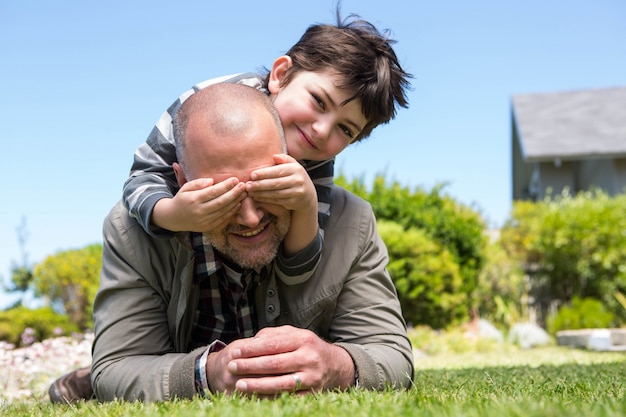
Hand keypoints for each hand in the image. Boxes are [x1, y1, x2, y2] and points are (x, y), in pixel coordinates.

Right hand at [152, 177, 246, 231]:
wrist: (174, 218)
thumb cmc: (182, 199)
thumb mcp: (186, 187)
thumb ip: (198, 183)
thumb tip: (212, 181)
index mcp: (194, 200)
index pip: (213, 192)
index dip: (225, 186)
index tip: (235, 179)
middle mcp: (199, 211)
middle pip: (221, 202)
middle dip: (234, 193)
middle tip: (244, 186)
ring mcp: (204, 221)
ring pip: (224, 211)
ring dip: (236, 202)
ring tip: (244, 193)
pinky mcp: (208, 227)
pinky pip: (223, 219)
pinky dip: (232, 211)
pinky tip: (238, 204)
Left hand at [208, 326, 355, 396]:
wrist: (335, 365)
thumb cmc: (307, 347)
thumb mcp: (294, 334)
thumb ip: (273, 335)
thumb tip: (251, 343)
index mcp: (303, 339)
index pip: (273, 344)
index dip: (252, 349)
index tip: (235, 353)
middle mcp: (310, 358)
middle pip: (275, 364)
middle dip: (250, 366)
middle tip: (232, 367)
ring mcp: (312, 377)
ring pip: (281, 383)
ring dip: (257, 385)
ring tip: (240, 384)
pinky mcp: (313, 393)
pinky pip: (289, 398)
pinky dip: (271, 398)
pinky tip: (255, 397)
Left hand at [246, 154, 316, 212]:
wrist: (307, 195)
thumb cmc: (294, 177)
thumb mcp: (292, 165)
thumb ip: (284, 159)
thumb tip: (274, 156)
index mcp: (296, 169)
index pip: (277, 171)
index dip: (264, 173)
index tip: (252, 175)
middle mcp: (297, 180)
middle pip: (275, 183)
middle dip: (260, 185)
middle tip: (247, 185)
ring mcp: (296, 192)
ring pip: (275, 193)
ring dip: (260, 193)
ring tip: (249, 192)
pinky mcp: (293, 203)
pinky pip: (277, 201)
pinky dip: (265, 199)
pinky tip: (256, 197)